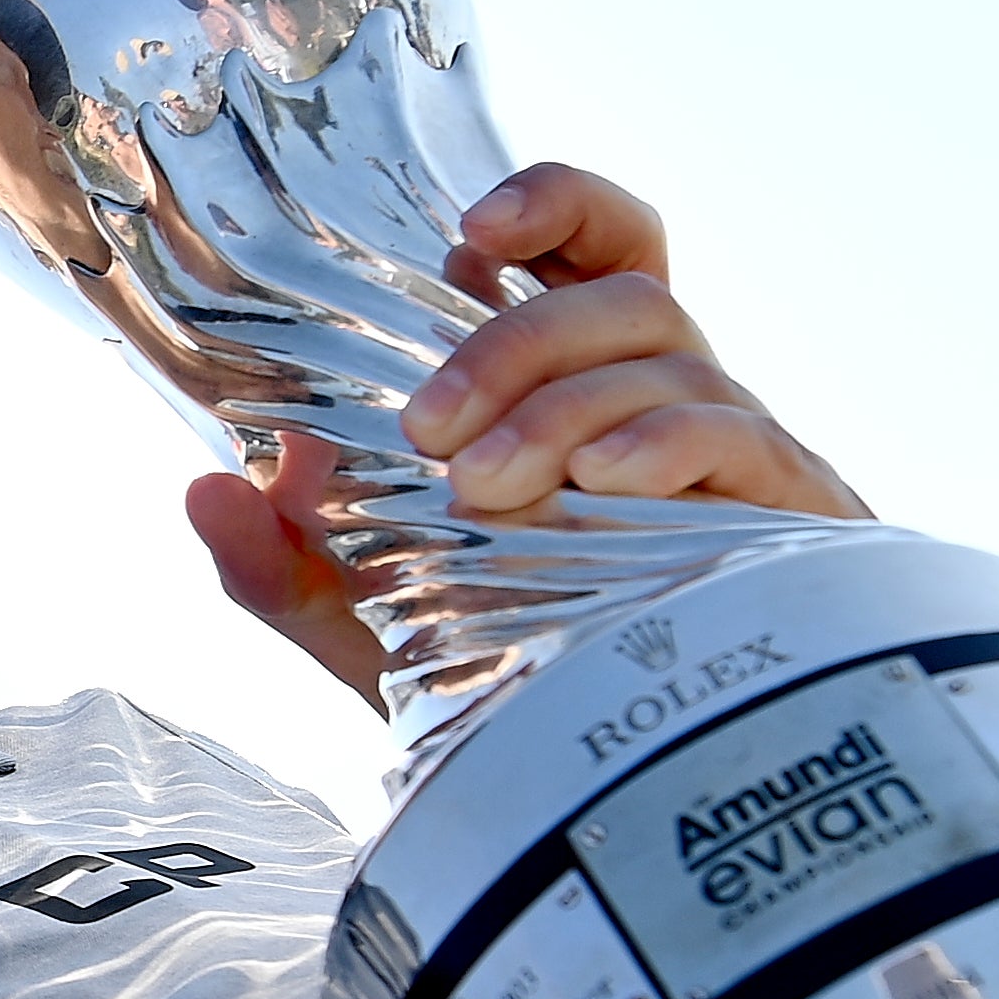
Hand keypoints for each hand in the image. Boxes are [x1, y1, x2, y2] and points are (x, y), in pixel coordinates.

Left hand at [187, 165, 867, 714]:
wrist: (635, 794)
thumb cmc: (512, 682)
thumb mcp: (370, 628)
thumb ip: (286, 568)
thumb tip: (212, 489)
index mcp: (589, 388)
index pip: (603, 246)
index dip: (556, 205)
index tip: (472, 233)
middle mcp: (670, 398)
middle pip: (623, 295)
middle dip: (515, 343)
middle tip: (431, 433)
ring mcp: (736, 451)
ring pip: (670, 357)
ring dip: (565, 408)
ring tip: (490, 488)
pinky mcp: (787, 518)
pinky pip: (738, 438)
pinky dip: (665, 445)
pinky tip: (605, 490)